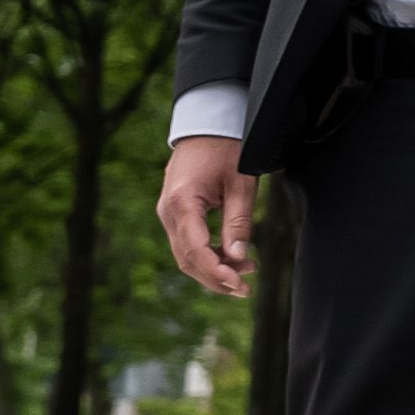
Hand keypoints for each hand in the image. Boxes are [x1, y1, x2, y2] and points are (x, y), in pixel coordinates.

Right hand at [155, 138, 255, 299]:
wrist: (207, 125)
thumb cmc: (227, 149)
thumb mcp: (241, 184)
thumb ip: (238, 222)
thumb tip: (238, 258)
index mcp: (182, 204)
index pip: (194, 250)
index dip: (216, 272)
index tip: (239, 284)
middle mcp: (167, 212)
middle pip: (187, 258)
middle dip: (215, 277)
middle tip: (245, 289)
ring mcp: (168, 213)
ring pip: (186, 253)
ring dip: (213, 269)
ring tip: (246, 274)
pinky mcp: (175, 213)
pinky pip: (188, 242)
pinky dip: (208, 255)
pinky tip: (232, 259)